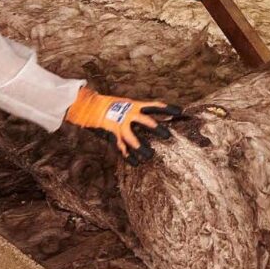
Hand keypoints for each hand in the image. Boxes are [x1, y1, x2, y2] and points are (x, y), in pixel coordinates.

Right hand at [65, 86, 181, 165]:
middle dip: (158, 129)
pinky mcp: (112, 135)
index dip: (168, 109)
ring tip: (150, 156)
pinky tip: (135, 164)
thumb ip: (137, 112)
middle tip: (168, 135)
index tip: (180, 111)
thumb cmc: (109, 105)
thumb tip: (153, 118)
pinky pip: (122, 148)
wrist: (89, 107)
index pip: (155, 106)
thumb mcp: (125, 105)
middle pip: (146, 122)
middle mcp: (128, 114)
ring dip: (142, 148)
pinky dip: (129, 157)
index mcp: (134, 105)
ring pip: (133, 139)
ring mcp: (120, 125)